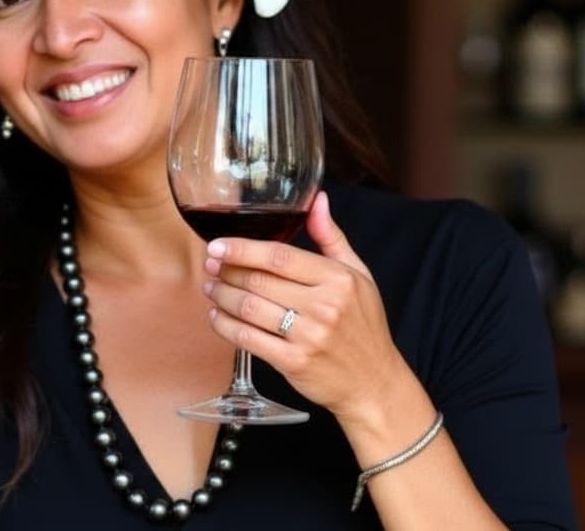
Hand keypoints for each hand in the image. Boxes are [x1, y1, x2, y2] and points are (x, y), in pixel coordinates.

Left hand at [201, 191, 400, 423]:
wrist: (374, 383)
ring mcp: (309, 336)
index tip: (218, 245)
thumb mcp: (359, 275)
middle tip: (210, 266)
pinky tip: (217, 316)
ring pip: (249, 308)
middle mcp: (325, 306)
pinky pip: (248, 339)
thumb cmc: (364, 327)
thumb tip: (316, 200)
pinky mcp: (294, 362)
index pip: (280, 256)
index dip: (243, 248)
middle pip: (259, 281)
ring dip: (221, 296)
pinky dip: (225, 326)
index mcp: (339, 279)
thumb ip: (331, 237)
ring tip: (210, 288)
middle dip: (226, 271)